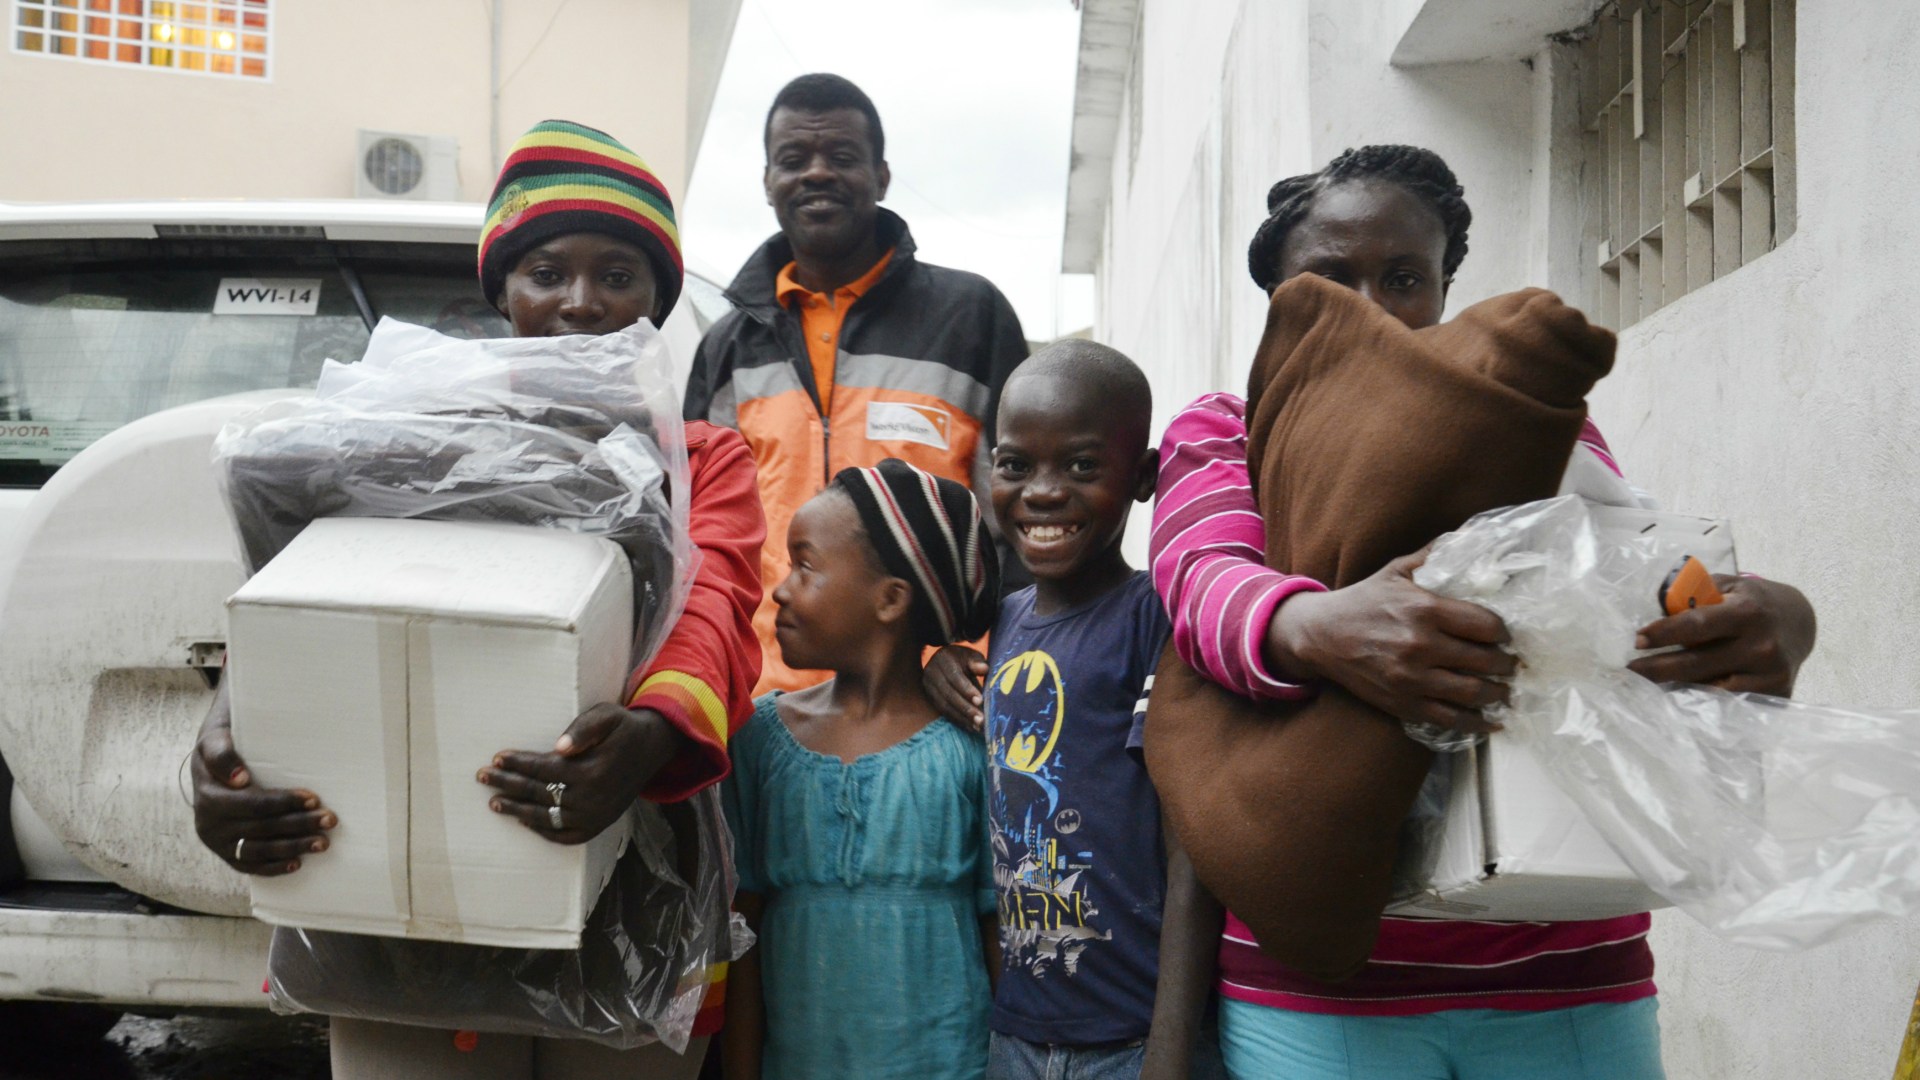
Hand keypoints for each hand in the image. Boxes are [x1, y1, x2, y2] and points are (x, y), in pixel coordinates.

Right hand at [191, 694, 335, 876]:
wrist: (209, 760)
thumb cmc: (222, 743)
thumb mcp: (216, 737)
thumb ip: (222, 753)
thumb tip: (239, 778)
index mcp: (208, 795)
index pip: (253, 804)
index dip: (285, 802)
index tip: (314, 797)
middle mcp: (208, 823)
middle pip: (261, 828)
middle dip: (299, 825)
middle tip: (331, 819)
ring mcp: (217, 842)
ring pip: (258, 851)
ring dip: (293, 847)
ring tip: (323, 843)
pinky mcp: (225, 852)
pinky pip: (249, 866)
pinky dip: (273, 867)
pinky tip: (297, 863)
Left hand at [478, 704, 684, 843]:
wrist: (652, 749)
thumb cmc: (624, 728)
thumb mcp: (608, 716)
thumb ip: (584, 729)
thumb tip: (558, 747)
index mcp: (594, 770)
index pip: (545, 769)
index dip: (519, 764)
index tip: (497, 757)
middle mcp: (594, 799)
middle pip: (540, 793)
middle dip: (508, 785)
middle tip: (483, 777)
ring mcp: (596, 816)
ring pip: (548, 817)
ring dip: (518, 810)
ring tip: (494, 803)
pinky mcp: (600, 825)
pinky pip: (566, 836)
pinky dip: (544, 831)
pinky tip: (525, 821)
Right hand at [924, 645, 989, 730]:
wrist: (945, 662)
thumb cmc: (963, 660)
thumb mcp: (971, 656)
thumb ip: (977, 662)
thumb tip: (984, 669)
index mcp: (943, 659)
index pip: (955, 677)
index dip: (967, 690)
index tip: (980, 701)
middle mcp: (931, 673)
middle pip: (949, 694)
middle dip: (966, 708)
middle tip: (981, 719)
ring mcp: (928, 687)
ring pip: (945, 706)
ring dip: (962, 718)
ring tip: (978, 726)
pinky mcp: (930, 699)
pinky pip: (943, 712)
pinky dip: (957, 720)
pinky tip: (970, 727)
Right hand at [1264, 549, 1516, 731]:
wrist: (1320, 635)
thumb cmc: (1362, 601)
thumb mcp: (1396, 571)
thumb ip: (1434, 556)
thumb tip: (1469, 539)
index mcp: (1424, 609)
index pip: (1485, 625)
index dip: (1504, 632)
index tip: (1506, 636)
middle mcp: (1421, 645)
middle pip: (1485, 661)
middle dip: (1506, 664)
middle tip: (1512, 664)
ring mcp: (1412, 678)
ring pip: (1473, 693)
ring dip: (1498, 694)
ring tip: (1504, 690)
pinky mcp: (1402, 703)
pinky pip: (1449, 719)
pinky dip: (1475, 723)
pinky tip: (1490, 722)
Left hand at [1627, 574, 1816, 695]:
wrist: (1798, 623)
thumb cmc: (1751, 602)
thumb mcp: (1727, 585)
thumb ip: (1694, 593)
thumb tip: (1655, 607)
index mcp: (1747, 612)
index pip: (1697, 625)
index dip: (1664, 633)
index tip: (1637, 641)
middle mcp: (1762, 645)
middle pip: (1697, 664)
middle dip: (1657, 669)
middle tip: (1630, 670)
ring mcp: (1770, 674)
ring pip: (1711, 689)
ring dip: (1676, 690)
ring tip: (1647, 687)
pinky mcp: (1777, 694)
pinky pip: (1730, 703)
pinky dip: (1703, 702)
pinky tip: (1680, 699)